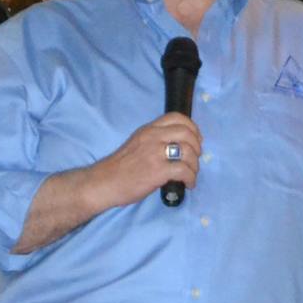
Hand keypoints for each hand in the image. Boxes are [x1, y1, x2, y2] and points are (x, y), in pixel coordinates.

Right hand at [86, 112, 202, 209]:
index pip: (176, 117)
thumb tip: (177, 145)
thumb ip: (154, 140)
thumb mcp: (136, 143)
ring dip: (195, 165)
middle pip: (187, 133)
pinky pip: (184, 171)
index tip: (195, 139)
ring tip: (191, 174)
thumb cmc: (120, 166)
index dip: (192, 127)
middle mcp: (153, 137)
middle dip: (197, 146)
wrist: (105, 182)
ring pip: (189, 152)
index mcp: (148, 129)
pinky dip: (191, 178)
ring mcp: (156, 153)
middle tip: (195, 158)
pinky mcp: (158, 171)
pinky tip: (188, 184)